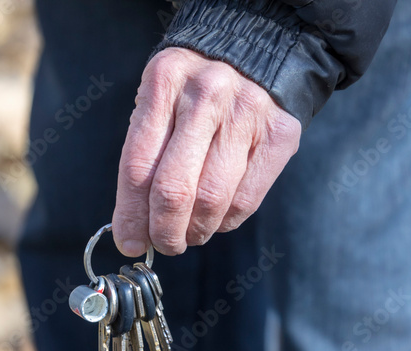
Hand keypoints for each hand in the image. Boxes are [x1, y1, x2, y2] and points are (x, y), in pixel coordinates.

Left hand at [112, 47, 301, 255]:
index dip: (131, 215)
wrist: (260, 45)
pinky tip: (216, 219)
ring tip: (188, 234)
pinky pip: (247, 199)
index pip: (138, 166)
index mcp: (164, 83)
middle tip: (163, 244)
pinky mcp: (281, 134)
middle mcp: (206, 95)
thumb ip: (144, 154)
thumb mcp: (159, 99)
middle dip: (164, 231)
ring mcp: (247, 114)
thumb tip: (132, 228)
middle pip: (175, 189)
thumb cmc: (196, 85)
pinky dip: (226, 222)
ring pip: (212, 200)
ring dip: (195, 231)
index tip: (129, 241)